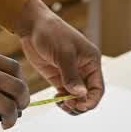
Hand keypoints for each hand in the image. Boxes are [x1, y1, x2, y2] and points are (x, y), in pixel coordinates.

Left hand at [16, 0, 104, 114]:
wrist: (32, 25)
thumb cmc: (51, 32)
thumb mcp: (63, 53)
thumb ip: (71, 75)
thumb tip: (81, 94)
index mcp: (91, 61)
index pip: (98, 88)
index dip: (91, 100)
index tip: (80, 106)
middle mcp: (84, 69)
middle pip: (88, 95)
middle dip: (80, 104)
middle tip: (68, 105)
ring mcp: (70, 74)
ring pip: (76, 97)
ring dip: (71, 104)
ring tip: (62, 104)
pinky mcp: (58, 76)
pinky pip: (65, 94)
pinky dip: (62, 100)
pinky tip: (56, 99)